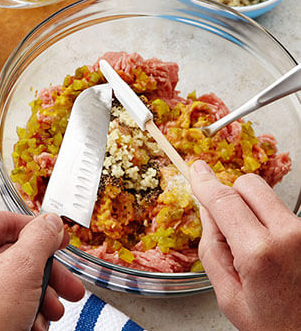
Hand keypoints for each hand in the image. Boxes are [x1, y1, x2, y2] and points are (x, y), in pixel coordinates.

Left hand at [0, 211, 84, 330]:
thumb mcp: (22, 268)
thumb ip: (41, 238)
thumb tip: (50, 223)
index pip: (9, 221)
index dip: (42, 232)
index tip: (62, 241)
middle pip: (13, 254)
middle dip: (46, 275)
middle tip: (68, 286)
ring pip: (10, 279)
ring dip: (38, 297)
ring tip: (51, 312)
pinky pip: (0, 299)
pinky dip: (22, 311)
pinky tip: (34, 325)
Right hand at [189, 160, 300, 330]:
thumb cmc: (276, 326)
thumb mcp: (229, 296)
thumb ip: (212, 249)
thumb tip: (207, 212)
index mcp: (259, 252)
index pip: (224, 200)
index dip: (205, 183)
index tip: (196, 170)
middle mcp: (289, 234)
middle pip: (249, 185)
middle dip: (230, 195)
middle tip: (226, 224)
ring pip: (267, 198)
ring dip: (252, 211)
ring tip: (254, 248)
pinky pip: (282, 214)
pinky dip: (269, 223)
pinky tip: (272, 253)